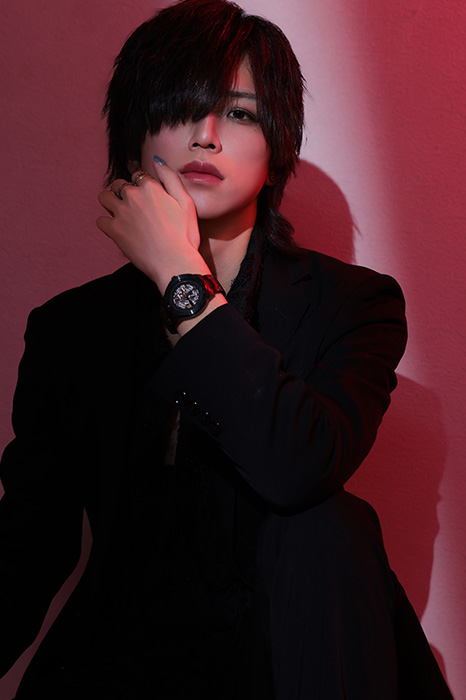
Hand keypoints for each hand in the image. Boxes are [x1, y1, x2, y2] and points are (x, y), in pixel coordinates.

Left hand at [97, 159, 209, 292]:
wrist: (175, 264)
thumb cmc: (185, 236)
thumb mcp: (186, 202)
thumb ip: (171, 178)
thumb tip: (156, 161)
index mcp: (151, 187)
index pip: (138, 176)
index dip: (142, 186)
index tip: (147, 199)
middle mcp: (133, 196)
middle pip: (119, 185)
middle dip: (124, 192)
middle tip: (134, 208)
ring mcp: (122, 213)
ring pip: (104, 197)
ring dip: (110, 202)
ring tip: (121, 214)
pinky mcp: (114, 231)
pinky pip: (101, 221)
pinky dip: (106, 224)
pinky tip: (117, 229)